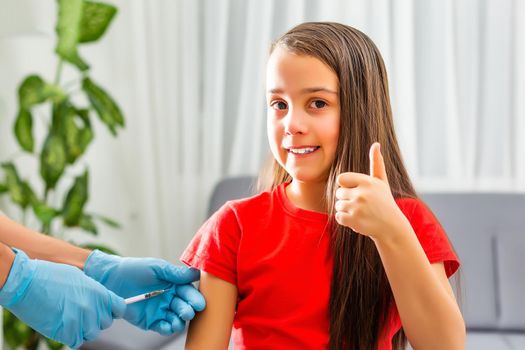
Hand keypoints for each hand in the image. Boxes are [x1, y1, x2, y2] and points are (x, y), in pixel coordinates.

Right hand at [0, 249, 124, 348]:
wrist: (26, 283)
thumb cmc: (50, 276)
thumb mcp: (79, 278)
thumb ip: (93, 291)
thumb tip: (100, 300)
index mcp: (99, 292)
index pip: (120, 308)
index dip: (115, 310)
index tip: (109, 311)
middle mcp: (93, 307)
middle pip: (105, 323)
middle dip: (96, 320)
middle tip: (81, 313)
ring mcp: (81, 321)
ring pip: (91, 334)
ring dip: (83, 329)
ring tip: (70, 319)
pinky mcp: (66, 333)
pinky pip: (76, 341)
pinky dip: (70, 336)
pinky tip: (62, 326)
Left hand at [84, 250, 205, 334]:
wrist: (112, 280)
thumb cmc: (135, 269)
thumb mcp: (157, 267)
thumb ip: (176, 273)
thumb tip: (196, 273)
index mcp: (174, 284)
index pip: (188, 292)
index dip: (194, 298)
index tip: (199, 303)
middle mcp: (170, 298)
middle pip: (184, 307)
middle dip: (188, 310)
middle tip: (188, 312)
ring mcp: (161, 310)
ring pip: (176, 319)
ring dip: (180, 322)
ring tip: (178, 322)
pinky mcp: (151, 321)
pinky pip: (163, 327)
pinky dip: (167, 328)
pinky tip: (168, 326)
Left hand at [335, 142, 409, 239]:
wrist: (392, 227)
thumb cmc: (385, 202)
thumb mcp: (381, 182)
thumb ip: (376, 163)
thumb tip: (376, 144)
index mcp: (367, 182)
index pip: (341, 179)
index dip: (346, 186)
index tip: (356, 191)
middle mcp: (362, 193)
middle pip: (339, 193)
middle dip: (347, 199)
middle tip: (361, 205)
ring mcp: (357, 208)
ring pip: (338, 205)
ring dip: (346, 210)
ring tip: (360, 213)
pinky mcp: (353, 220)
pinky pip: (338, 217)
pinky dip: (345, 220)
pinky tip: (357, 220)